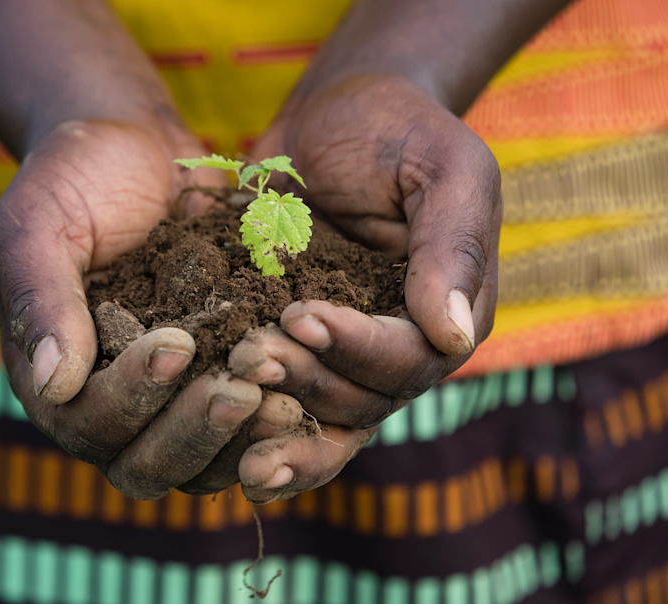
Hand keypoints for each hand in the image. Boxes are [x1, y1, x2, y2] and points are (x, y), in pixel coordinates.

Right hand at [0, 118, 306, 498]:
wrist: (132, 145)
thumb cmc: (71, 180)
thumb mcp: (37, 228)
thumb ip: (41, 302)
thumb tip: (53, 385)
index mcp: (55, 381)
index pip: (89, 425)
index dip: (131, 399)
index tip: (175, 343)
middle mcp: (112, 405)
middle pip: (147, 465)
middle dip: (195, 433)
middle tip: (240, 391)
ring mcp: (170, 401)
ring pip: (202, 464)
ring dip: (240, 440)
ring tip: (283, 398)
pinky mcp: (219, 378)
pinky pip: (246, 427)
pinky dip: (273, 419)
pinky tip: (308, 387)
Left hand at [232, 75, 500, 501]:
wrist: (335, 114)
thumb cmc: (399, 129)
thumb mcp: (444, 168)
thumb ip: (453, 245)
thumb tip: (452, 336)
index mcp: (448, 313)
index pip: (409, 359)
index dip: (355, 348)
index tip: (299, 314)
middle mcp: (401, 347)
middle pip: (361, 400)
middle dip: (306, 381)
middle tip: (249, 354)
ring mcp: (346, 352)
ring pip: (320, 413)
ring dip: (275, 409)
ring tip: (231, 376)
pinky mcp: (297, 344)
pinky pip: (283, 397)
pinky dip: (254, 420)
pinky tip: (215, 425)